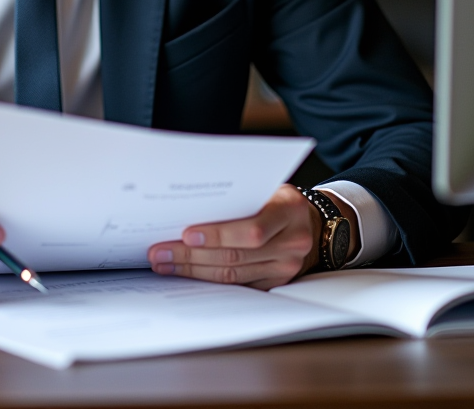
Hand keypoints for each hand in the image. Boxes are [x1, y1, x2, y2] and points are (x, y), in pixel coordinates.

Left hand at [146, 184, 358, 289]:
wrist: (312, 222)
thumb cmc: (280, 200)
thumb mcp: (268, 187)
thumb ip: (239, 196)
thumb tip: (189, 202)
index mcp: (288, 211)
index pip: (251, 229)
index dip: (217, 234)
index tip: (185, 234)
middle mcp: (291, 242)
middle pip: (235, 255)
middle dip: (192, 255)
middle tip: (161, 251)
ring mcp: (285, 267)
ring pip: (233, 275)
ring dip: (194, 270)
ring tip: (166, 263)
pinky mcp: (275, 283)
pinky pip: (238, 286)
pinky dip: (209, 280)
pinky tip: (187, 273)